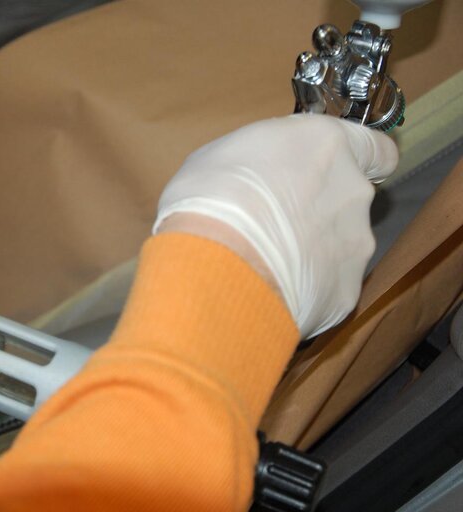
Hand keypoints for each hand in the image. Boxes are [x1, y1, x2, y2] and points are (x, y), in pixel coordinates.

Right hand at [154, 114, 397, 337]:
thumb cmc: (209, 197)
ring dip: (311, 252)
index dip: (361, 162)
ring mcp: (355, 245)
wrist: (214, 264)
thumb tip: (262, 174)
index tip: (336, 174)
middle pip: (350, 200)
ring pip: (340, 246)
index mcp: (327, 145)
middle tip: (274, 224)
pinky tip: (270, 290)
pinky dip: (305, 289)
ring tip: (265, 264)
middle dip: (320, 211)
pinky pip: (327, 287)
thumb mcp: (224, 153)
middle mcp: (353, 192)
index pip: (376, 149)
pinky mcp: (345, 292)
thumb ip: (264, 160)